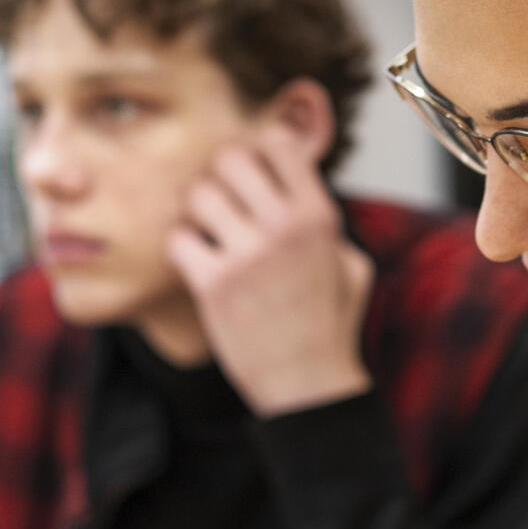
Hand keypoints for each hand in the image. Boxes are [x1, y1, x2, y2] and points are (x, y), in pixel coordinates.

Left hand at [168, 127, 374, 416]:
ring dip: (198, 214)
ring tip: (210, 237)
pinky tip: (197, 266)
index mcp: (319, 215)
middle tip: (223, 209)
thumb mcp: (350, 264)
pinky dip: (182, 251)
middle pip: (229, 159)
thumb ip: (325, 222)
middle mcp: (285, 227)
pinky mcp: (214, 285)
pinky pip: (177, 239)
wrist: (307, 385)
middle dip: (221, 180)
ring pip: (199, 195)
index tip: (252, 182)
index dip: (256, 156)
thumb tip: (298, 184)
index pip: (275, 143)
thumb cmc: (329, 325)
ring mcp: (249, 255)